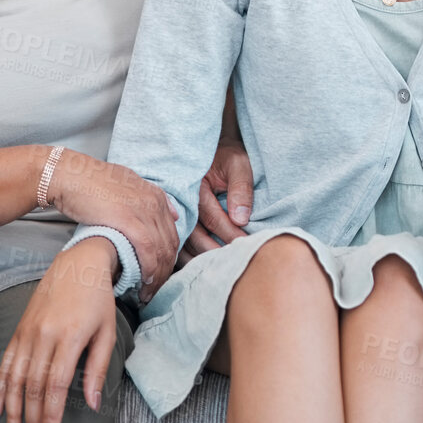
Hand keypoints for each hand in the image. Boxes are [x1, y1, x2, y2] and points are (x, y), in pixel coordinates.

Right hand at [0, 239, 118, 422]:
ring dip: (12, 412)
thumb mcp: (107, 332)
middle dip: (32, 421)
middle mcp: (44, 336)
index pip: (56, 385)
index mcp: (70, 337)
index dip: (52, 414)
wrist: (77, 265)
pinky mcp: (18, 331)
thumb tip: (93, 403)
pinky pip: (5, 364)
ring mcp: (27, 333)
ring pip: (15, 379)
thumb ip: (97, 369)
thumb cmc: (97, 300)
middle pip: (33, 387)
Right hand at [46, 151, 179, 297]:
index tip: (160, 273)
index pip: (172, 233)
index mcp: (155, 195)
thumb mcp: (126, 184)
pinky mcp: (130, 221)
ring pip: (162, 251)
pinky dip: (149, 270)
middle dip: (166, 271)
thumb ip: (147, 199)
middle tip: (156, 289)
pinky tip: (143, 283)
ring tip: (148, 293)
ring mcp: (145, 212)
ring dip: (158, 277)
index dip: (168, 257)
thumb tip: (170, 213)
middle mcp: (155, 203)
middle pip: (170, 245)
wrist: (69, 176)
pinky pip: (148, 252)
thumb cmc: (90, 183)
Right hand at [181, 140, 252, 265]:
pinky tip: (202, 268)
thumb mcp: (238, 163)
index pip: (212, 217)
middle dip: (214, 252)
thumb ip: (241, 189)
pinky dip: (189, 258)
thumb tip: (241, 219)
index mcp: (195, 188)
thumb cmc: (228, 157)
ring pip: (183, 244)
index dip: (229, 233)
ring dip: (199, 259)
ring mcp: (177, 214)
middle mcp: (182, 203)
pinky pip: (179, 244)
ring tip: (216, 272)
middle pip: (195, 236)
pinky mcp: (178, 222)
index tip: (245, 245)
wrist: (213, 150)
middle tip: (231, 265)